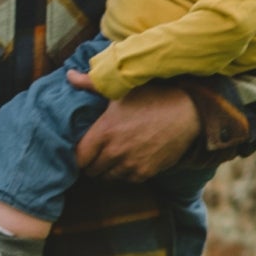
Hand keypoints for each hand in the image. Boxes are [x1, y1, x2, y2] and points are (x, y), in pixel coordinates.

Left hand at [70, 84, 201, 181]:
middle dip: (91, 163)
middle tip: (96, 153)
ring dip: (107, 169)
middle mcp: (115, 152)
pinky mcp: (145, 173)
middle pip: (91, 170)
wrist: (186, 113)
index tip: (83, 149)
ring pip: (107, 177)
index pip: (78, 157)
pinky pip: (126, 180)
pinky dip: (124, 173)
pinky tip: (128, 160)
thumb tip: (68, 75)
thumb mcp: (120, 90)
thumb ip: (91, 84)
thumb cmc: (151, 97)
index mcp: (104, 132)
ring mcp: (131, 164)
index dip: (78, 155)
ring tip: (112, 156)